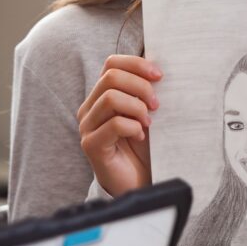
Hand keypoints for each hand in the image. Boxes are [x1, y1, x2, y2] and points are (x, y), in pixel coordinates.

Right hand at [77, 55, 161, 196]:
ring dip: (137, 107)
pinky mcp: (91, 145)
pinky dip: (133, 127)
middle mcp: (89, 108)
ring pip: (110, 98)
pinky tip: (140, 137)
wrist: (138, 181)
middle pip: (111, 77)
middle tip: (156, 106)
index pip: (111, 63)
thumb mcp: (145, 112)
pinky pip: (114, 124)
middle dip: (141, 87)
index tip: (159, 76)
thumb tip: (157, 68)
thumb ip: (144, 91)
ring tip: (148, 122)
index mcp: (100, 95)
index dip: (136, 64)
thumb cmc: (142, 146)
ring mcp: (87, 127)